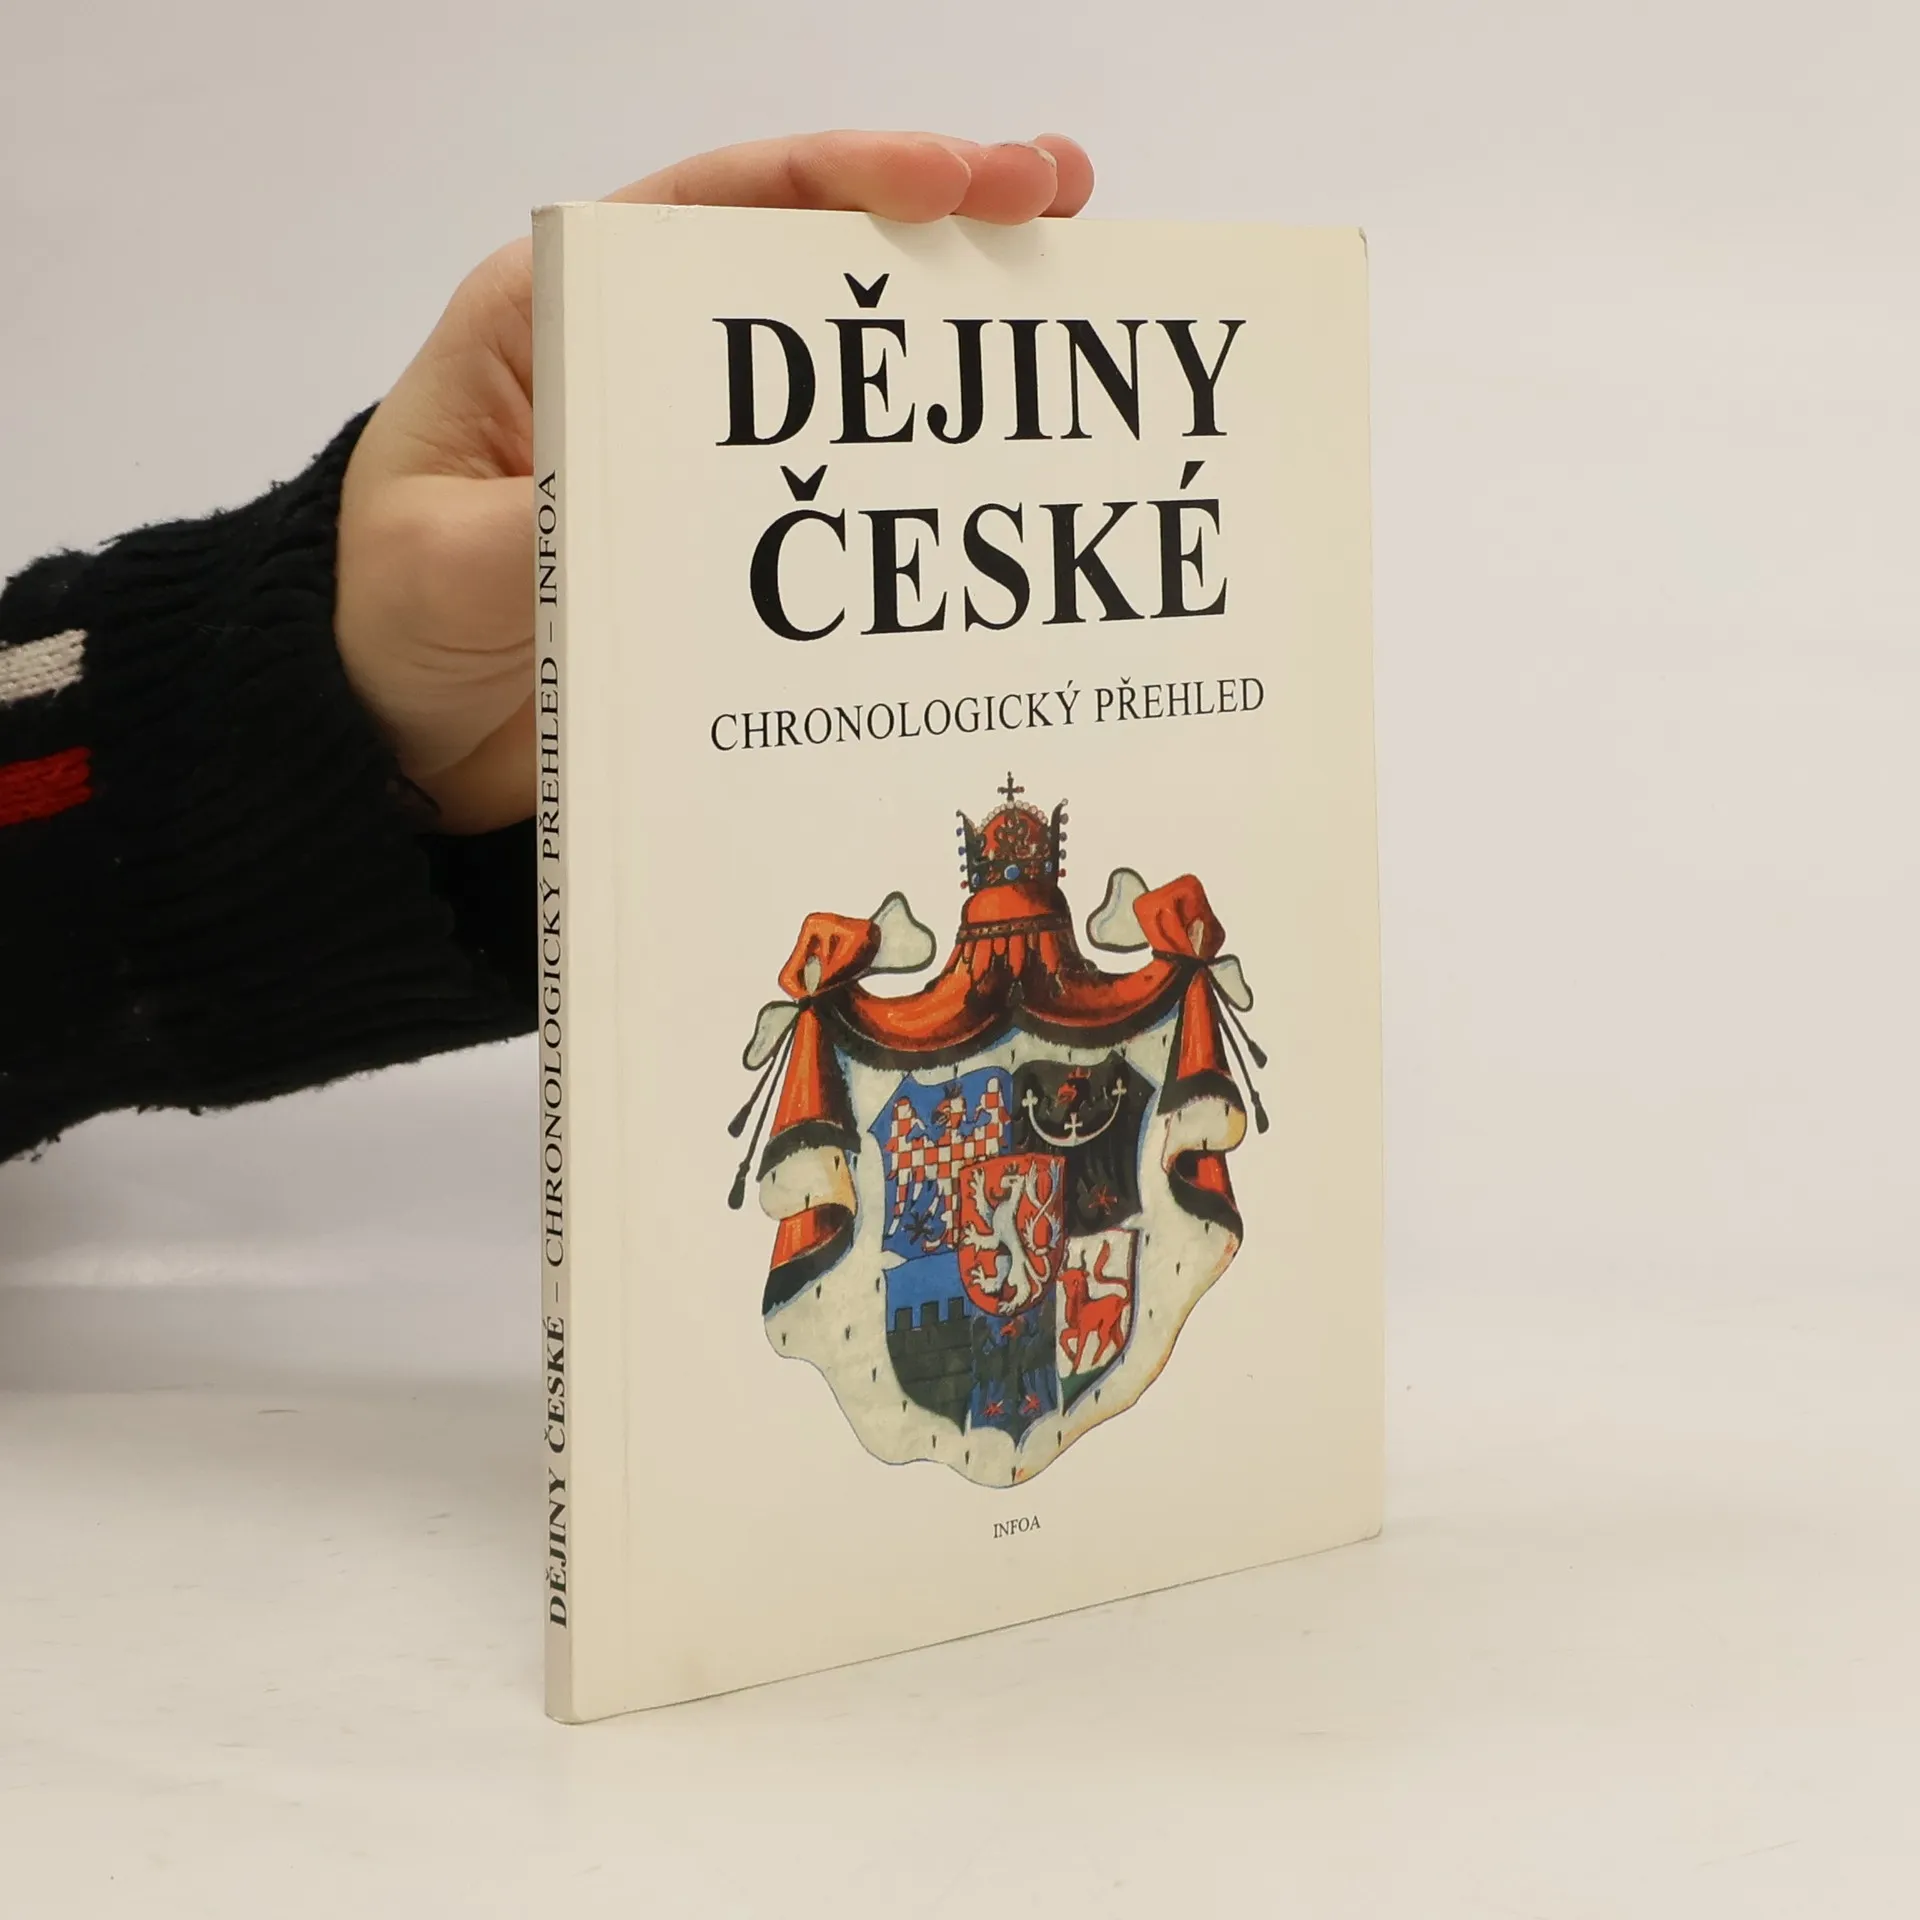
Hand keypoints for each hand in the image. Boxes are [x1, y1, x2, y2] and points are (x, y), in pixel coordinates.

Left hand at [335, 130, 1095, 833]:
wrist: (394, 744)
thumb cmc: (388, 625)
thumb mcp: (444, 566)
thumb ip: (538, 522)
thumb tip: (665, 494)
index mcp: (558, 319)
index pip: (715, 206)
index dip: (845, 176)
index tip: (959, 180)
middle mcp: (642, 364)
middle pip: (802, 262)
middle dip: (937, 219)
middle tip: (1059, 195)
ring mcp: (695, 454)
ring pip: (840, 371)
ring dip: (948, 334)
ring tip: (1071, 289)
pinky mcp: (730, 540)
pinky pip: (838, 490)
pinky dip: (918, 471)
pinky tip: (999, 465)